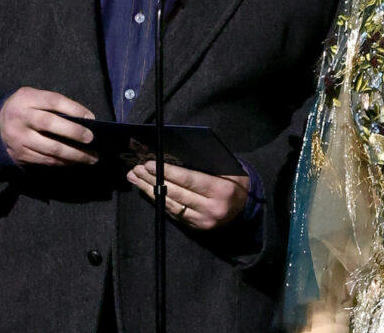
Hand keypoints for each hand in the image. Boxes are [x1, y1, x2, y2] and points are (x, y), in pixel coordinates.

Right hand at [0, 87, 97, 166]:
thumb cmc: (25, 108)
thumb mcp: (33, 97)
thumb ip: (53, 105)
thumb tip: (84, 120)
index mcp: (26, 99)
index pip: (53, 101)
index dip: (74, 108)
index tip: (91, 118)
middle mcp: (21, 118)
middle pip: (50, 124)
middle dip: (74, 132)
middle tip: (92, 139)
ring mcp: (19, 138)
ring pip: (50, 148)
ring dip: (74, 154)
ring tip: (91, 157)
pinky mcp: (21, 154)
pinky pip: (46, 160)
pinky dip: (63, 162)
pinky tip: (75, 161)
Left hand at [125, 161, 249, 230]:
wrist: (248, 206)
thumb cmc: (235, 180)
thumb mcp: (226, 168)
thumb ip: (205, 163)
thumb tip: (174, 156)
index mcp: (222, 190)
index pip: (190, 180)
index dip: (168, 172)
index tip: (148, 164)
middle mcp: (212, 208)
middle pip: (176, 193)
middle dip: (153, 180)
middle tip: (136, 170)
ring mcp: (204, 221)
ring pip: (171, 205)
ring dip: (150, 192)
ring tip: (136, 179)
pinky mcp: (198, 228)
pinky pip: (174, 214)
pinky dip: (160, 202)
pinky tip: (148, 191)